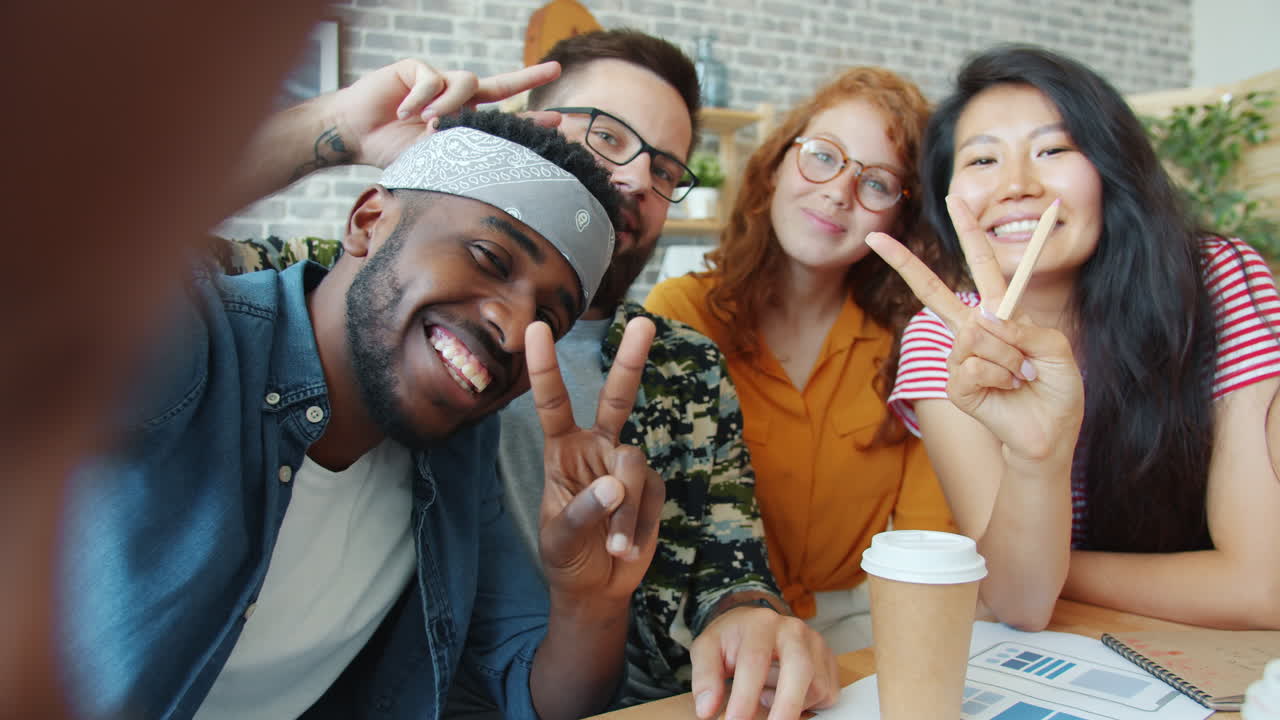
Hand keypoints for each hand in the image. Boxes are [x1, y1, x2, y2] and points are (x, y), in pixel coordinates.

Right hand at [328, 58, 562, 168]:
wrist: (356, 134)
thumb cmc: (392, 149)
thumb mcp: (430, 158)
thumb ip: (456, 155)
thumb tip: (486, 163)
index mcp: (463, 120)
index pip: (501, 117)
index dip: (527, 118)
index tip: (556, 120)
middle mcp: (456, 98)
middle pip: (499, 84)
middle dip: (529, 77)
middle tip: (555, 71)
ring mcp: (438, 81)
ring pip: (464, 83)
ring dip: (450, 105)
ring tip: (427, 124)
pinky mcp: (417, 69)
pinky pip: (431, 79)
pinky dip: (420, 98)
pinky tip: (403, 111)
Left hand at [526, 317, 664, 604]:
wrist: (595, 590)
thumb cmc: (565, 558)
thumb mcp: (558, 539)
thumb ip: (582, 511)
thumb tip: (615, 485)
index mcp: (562, 451)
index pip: (553, 403)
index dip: (544, 367)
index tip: (537, 328)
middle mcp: (596, 448)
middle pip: (616, 398)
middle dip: (631, 361)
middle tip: (645, 323)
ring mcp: (627, 467)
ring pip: (633, 465)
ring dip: (625, 510)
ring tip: (615, 547)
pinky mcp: (652, 488)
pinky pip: (649, 495)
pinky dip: (638, 525)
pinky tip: (626, 549)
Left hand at [689, 605, 838, 719]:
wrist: (755, 624)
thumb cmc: (732, 640)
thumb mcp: (708, 650)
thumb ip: (705, 678)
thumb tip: (707, 709)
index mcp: (760, 623)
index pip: (755, 660)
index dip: (745, 696)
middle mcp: (793, 629)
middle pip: (799, 668)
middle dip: (786, 706)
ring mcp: (816, 644)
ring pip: (814, 686)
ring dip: (790, 705)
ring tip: (766, 695)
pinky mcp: (829, 661)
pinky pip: (826, 694)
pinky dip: (806, 704)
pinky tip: (786, 693)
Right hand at [866, 196, 1083, 461]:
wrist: (1049, 433)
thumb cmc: (1056, 390)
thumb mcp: (1056, 349)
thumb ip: (1025, 328)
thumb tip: (982, 321)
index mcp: (1000, 312)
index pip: (981, 265)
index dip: (969, 231)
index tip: (954, 198)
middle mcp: (974, 329)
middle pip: (933, 290)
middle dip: (903, 262)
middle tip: (874, 238)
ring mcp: (960, 357)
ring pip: (978, 335)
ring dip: (1011, 358)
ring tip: (1021, 377)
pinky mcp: (955, 383)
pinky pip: (974, 366)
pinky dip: (1000, 378)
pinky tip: (1005, 391)